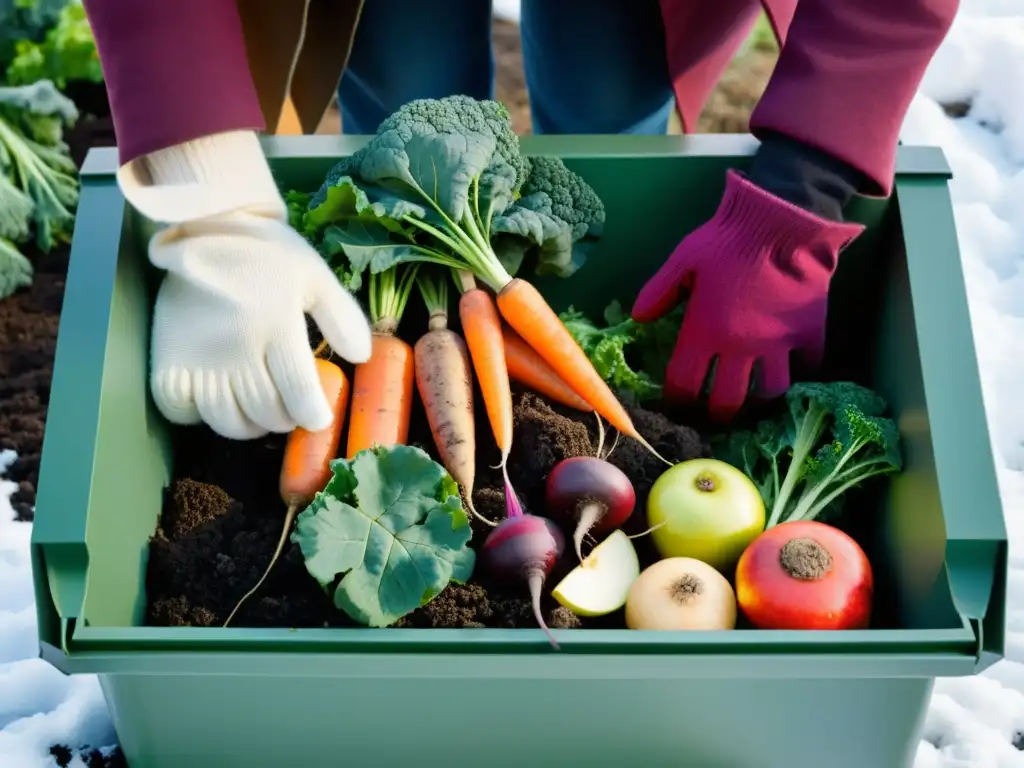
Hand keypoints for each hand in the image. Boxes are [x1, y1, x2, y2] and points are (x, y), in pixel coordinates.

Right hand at [148, 212, 371, 438]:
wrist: (204, 226)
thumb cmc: (266, 255)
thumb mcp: (314, 275)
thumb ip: (342, 316)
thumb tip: (362, 357)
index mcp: (277, 326)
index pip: (299, 392)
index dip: (313, 415)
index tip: (317, 417)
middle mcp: (238, 348)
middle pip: (266, 413)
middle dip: (283, 419)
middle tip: (287, 408)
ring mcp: (200, 357)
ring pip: (226, 420)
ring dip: (247, 425)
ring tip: (256, 411)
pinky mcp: (169, 358)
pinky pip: (181, 410)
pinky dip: (198, 415)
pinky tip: (212, 399)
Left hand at [631, 170, 863, 421]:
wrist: (782, 221)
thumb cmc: (727, 240)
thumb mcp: (683, 260)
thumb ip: (659, 291)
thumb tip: (638, 318)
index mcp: (704, 333)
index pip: (684, 385)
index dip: (677, 403)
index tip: (677, 406)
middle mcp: (739, 348)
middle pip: (726, 403)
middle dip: (716, 416)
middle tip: (713, 415)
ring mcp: (777, 345)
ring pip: (768, 394)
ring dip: (758, 402)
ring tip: (752, 400)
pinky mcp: (809, 334)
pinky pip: (807, 368)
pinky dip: (799, 374)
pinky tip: (791, 371)